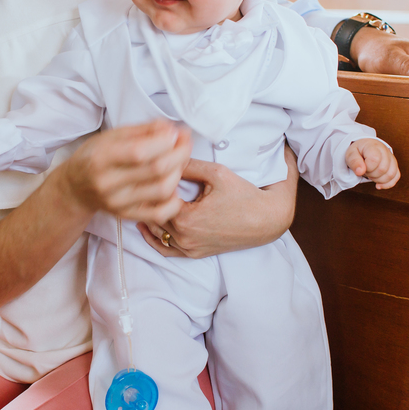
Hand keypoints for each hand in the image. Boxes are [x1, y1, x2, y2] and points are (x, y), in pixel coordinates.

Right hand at [62, 120, 191, 224]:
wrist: (75, 188)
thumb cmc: (94, 157)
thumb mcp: (111, 136)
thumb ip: (143, 130)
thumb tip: (172, 129)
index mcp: (101, 158)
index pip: (140, 151)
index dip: (165, 140)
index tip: (175, 132)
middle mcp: (108, 183)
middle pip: (157, 169)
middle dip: (179, 152)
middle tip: (184, 142)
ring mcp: (118, 203)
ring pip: (163, 189)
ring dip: (179, 171)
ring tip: (177, 160)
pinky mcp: (127, 215)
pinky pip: (160, 213)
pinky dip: (174, 201)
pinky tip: (173, 186)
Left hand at [137, 147, 299, 258]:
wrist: (265, 220)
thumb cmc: (244, 195)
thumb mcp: (216, 173)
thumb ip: (188, 165)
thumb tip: (167, 156)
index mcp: (186, 218)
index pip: (156, 198)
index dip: (152, 183)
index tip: (151, 170)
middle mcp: (184, 238)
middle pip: (154, 215)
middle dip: (149, 198)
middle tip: (143, 181)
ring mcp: (189, 248)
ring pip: (157, 232)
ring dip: (149, 216)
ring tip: (142, 198)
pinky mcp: (194, 254)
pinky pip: (166, 250)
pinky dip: (155, 238)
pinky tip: (146, 226)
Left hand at [347, 138, 399, 188]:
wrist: (365, 147)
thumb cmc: (358, 151)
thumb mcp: (351, 154)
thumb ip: (354, 162)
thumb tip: (360, 172)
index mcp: (373, 146)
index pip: (375, 160)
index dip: (367, 168)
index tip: (362, 167)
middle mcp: (385, 151)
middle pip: (382, 169)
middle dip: (371, 174)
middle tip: (365, 171)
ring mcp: (391, 158)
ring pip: (390, 174)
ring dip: (378, 180)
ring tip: (371, 175)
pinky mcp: (394, 166)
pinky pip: (396, 177)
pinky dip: (387, 184)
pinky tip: (378, 185)